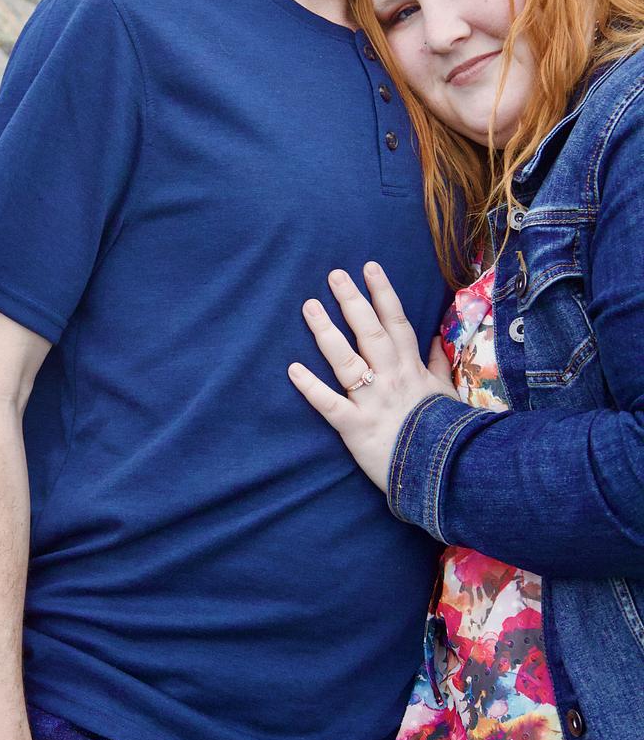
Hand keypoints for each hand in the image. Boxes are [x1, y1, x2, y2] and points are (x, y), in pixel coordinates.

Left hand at [288, 261, 457, 490]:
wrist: (446, 473)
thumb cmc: (445, 433)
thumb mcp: (446, 394)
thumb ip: (439, 365)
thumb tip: (437, 339)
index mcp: (411, 368)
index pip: (397, 322)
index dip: (383, 293)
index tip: (369, 267)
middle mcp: (391, 378)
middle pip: (370, 332)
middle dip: (352, 301)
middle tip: (334, 274)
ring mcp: (373, 401)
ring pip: (347, 360)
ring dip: (327, 332)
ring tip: (309, 306)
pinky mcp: (356, 427)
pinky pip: (331, 404)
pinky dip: (311, 388)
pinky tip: (292, 369)